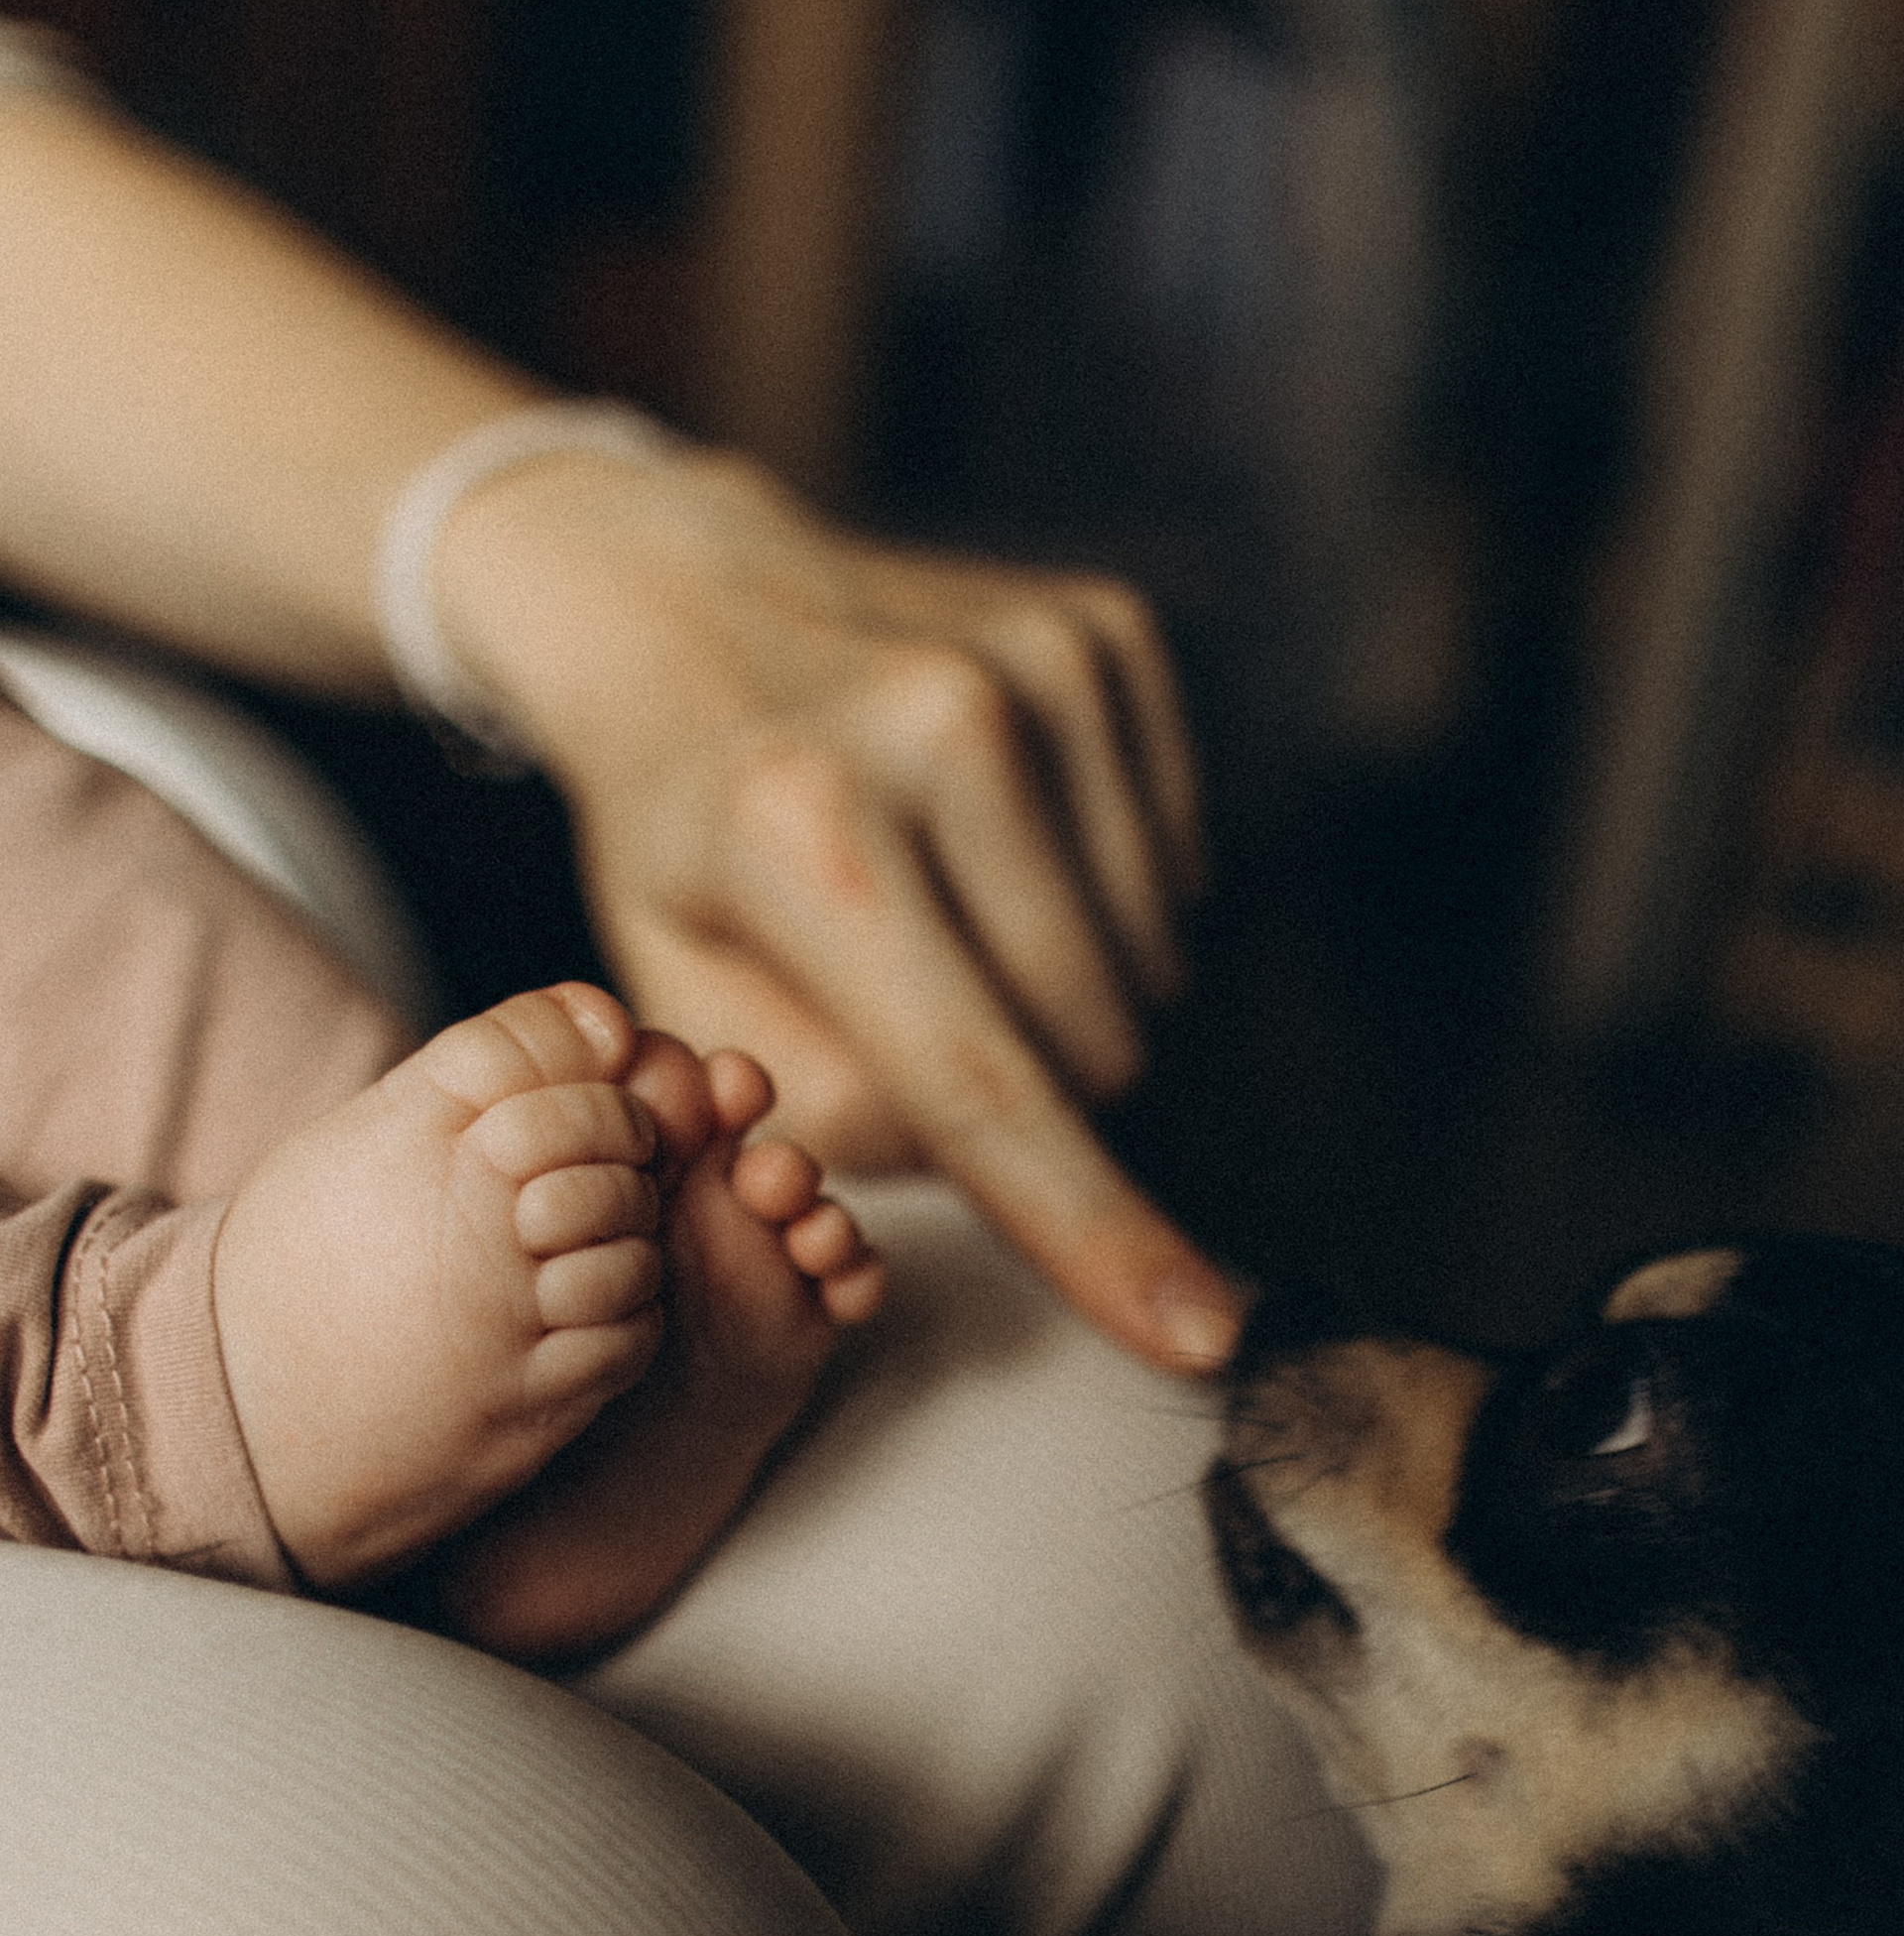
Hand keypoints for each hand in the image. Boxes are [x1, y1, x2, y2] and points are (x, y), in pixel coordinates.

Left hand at [434, 446, 1242, 1373]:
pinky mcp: (1105, 634)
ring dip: (1062, 993)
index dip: (1095, 1231)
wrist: (670, 597)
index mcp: (802, 834)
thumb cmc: (674, 837)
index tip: (1201, 1338)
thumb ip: (825, 1117)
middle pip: (1088, 1045)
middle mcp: (939, 727)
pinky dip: (1101, 898)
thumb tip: (985, 1150)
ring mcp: (1037, 664)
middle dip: (1022, 1084)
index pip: (981, 1083)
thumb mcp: (677, 998)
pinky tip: (992, 838)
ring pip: (1147, 970)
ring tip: (943, 907)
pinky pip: (1174, 873)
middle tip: (907, 1004)